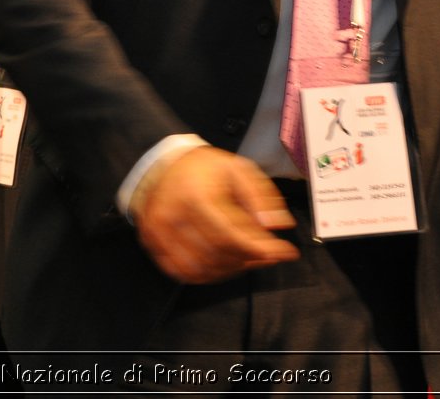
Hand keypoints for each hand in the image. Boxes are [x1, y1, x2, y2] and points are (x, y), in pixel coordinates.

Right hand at [131, 146, 297, 283]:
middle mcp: (173, 216)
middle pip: (219, 255)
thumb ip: (261, 197)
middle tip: (270, 254)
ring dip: (231, 269)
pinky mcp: (153, 243)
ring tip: (247, 257)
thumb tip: (278, 225)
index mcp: (196, 195)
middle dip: (250, 259)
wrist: (164, 164)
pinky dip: (207, 275)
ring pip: (202, 269)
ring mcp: (159, 232)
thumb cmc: (203, 168)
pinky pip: (183, 272)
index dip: (262, 249)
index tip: (286, 252)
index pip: (232, 236)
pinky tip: (223, 263)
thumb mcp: (239, 170)